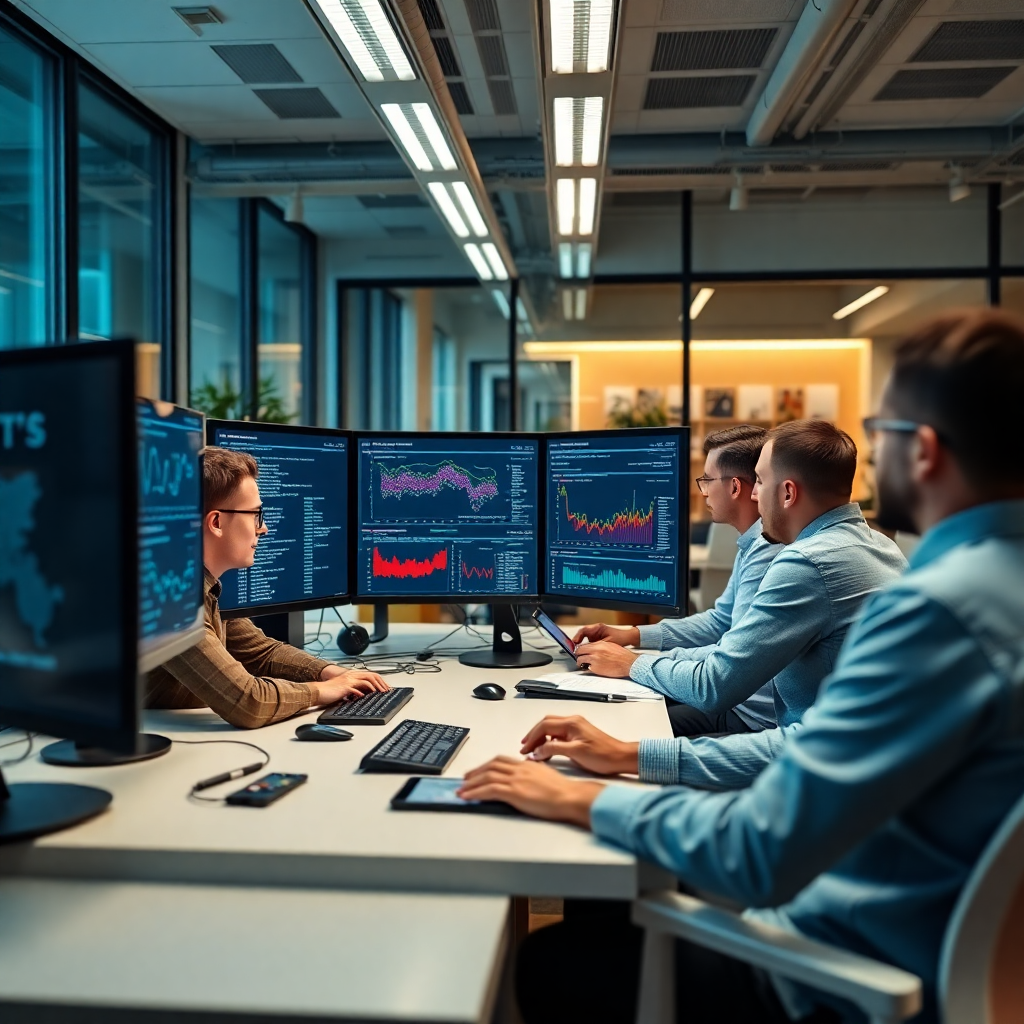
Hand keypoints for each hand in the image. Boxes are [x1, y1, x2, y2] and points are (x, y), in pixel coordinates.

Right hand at [316, 668, 389, 704]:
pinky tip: (365, 696)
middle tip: (386, 690)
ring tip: (380, 693)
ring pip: (367, 680)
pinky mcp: (345, 686)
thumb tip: (365, 693)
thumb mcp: (345, 688)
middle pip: (371, 675)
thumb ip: (355, 688)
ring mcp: (348, 680)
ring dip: (376, 687)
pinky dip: (363, 692)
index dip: (379, 680)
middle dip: (381, 683)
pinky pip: (357, 688)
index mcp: (352, 674)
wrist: (318, 691)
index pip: (370, 674)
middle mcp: (351, 675)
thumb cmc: (330, 691)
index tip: (385, 687)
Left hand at [458, 756, 602, 825]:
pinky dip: (475, 792)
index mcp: (527, 764)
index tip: (479, 770)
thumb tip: (526, 779)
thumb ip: (533, 774)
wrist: (569, 797)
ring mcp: (516, 779)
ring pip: (487, 776)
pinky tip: (467, 797)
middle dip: (476, 772)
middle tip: (465, 779)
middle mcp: (519, 769)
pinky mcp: (514, 792)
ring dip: (471, 783)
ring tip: (461, 789)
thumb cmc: (563, 791)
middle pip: (491, 766)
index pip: (501, 760)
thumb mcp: (546, 777)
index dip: (487, 765)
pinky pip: (489, 790)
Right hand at [520, 715, 638, 775]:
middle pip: (546, 723)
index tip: (524, 749)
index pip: (544, 726)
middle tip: (524, 748)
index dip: (532, 737)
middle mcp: (573, 721)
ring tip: (533, 750)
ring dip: (541, 738)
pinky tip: (547, 750)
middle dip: (534, 735)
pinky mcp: (579, 734)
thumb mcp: (575, 753)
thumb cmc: (602, 755)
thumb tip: (536, 751)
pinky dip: (550, 740)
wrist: (621, 757)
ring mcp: (576, 727)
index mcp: (571, 723)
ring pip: (552, 728)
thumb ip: (553, 749)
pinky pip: (559, 734)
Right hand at [572, 623, 640, 646]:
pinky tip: (586, 653)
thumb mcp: (607, 643)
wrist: (627, 638)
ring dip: (581, 645)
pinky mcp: (597, 639)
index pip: (583, 630)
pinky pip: (589, 642)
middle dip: (577, 642)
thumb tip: (587, 650)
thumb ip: (597, 646)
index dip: (577, 636)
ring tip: (579, 652)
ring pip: (584, 639)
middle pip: (582, 634)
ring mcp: (596, 634)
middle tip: (574, 649)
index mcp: (598, 627)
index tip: (574, 643)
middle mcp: (595, 630)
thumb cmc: (620, 638)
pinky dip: (586, 647)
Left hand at [575, 640, 638, 676]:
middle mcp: (596, 651)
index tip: (579, 651)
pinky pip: (587, 668)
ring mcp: (595, 660)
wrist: (628, 663)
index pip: (584, 645)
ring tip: (583, 664)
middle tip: (579, 657)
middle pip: (579, 651)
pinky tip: (591, 668)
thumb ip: (599, 646)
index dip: (580, 649)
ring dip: (581, 662)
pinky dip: (588, 668)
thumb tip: (591, 648)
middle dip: (578, 655)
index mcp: (599, 644)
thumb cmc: (622, 655)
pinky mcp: (596, 668)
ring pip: (580, 660)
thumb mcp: (610, 645)